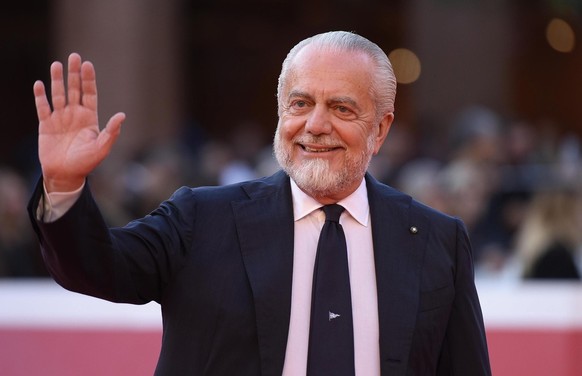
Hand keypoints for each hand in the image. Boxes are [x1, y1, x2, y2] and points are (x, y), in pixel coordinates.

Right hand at [33, 53, 124, 191]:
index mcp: (90, 118)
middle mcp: (75, 114)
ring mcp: (60, 118)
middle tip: (74, 56)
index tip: (87, 64)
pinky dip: (40, 96)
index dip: (88, 79)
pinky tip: (39, 84)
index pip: (89, 94)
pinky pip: (42, 107)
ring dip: (57, 80)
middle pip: (75, 89)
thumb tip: (122, 115)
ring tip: (56, 64)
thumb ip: (111, 131)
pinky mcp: (46, 125)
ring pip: (58, 94)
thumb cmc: (86, 162)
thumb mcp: (102, 148)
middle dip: (74, 73)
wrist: (66, 174)